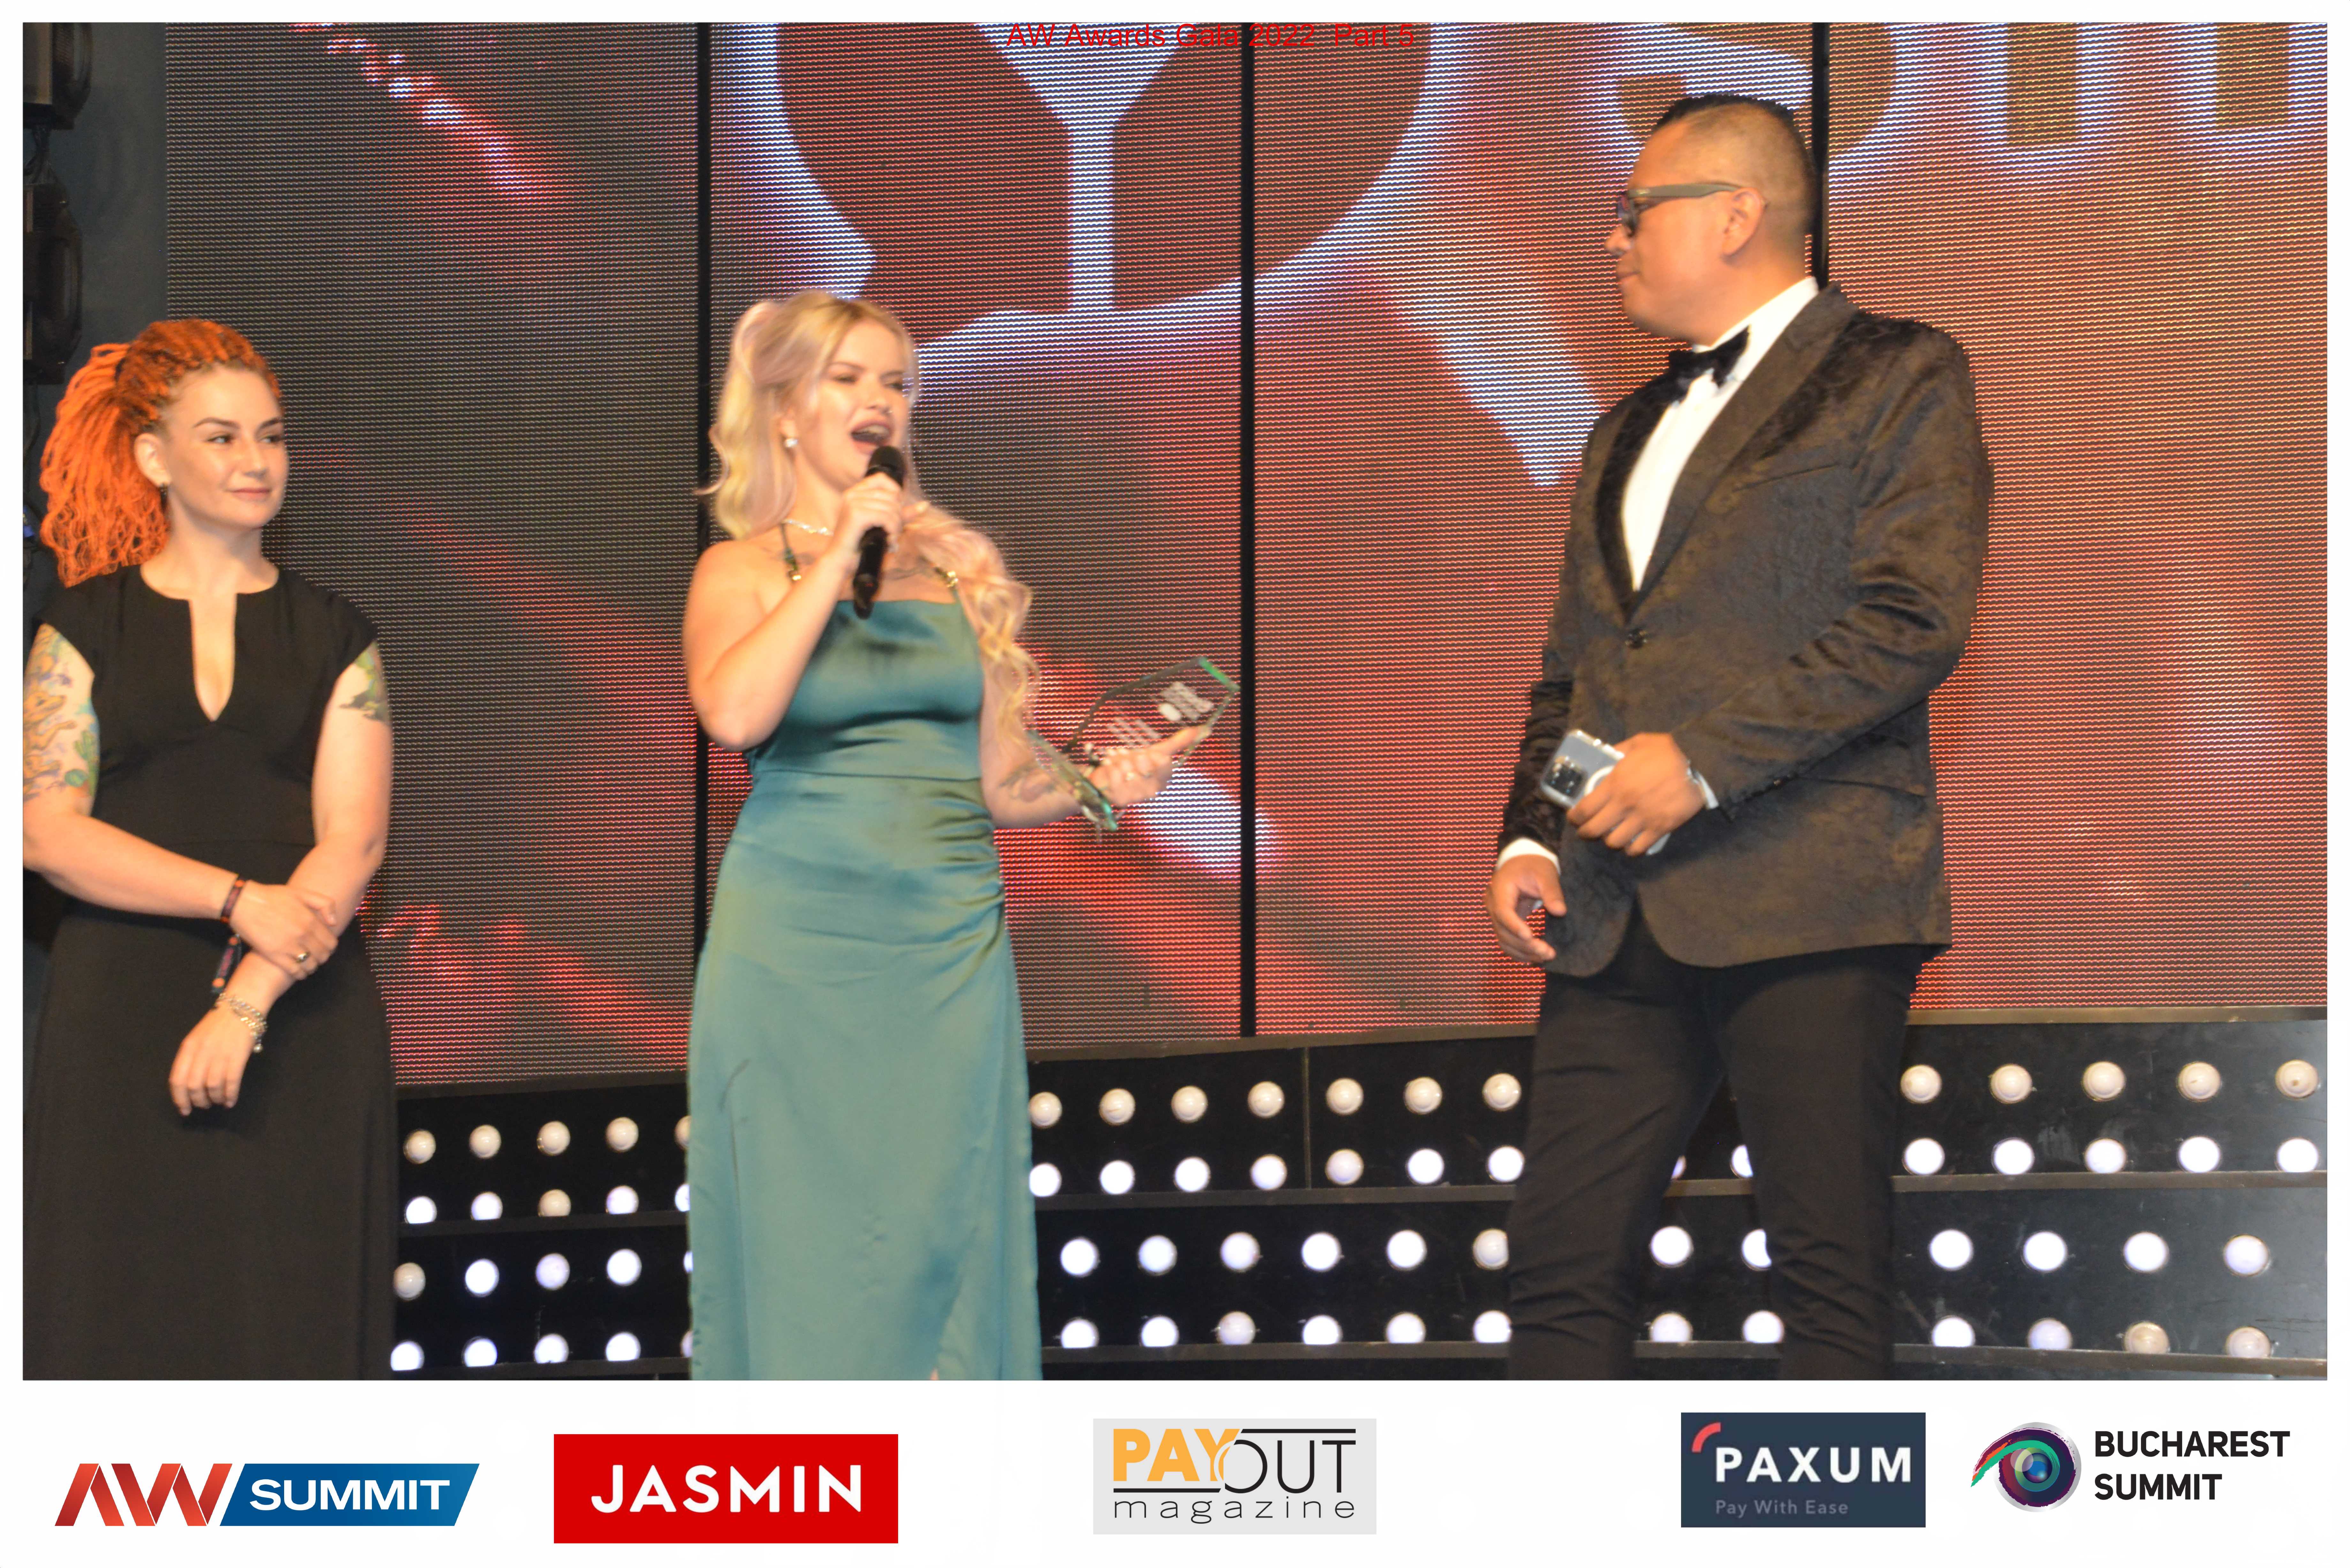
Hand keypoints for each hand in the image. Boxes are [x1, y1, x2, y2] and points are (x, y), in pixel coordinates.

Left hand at [169, 1003, 261, 1113]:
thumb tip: (190, 1085)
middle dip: (198, 1101)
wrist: (242, 1006)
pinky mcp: (238, 1055)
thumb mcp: (197, 1038)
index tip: (184, 1109)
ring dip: (215, 1099)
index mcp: (188, 1047)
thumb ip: (191, 1058)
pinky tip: (230, 1101)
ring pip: (212, 1086)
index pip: (177, 1079)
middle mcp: (202, 1052)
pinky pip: (232, 1081)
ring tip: (218, 1102)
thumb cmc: (219, 1023)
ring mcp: (220, 1053)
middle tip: (204, 1106)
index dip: (179, 1098)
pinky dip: (230, 1095)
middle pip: (194, 1086)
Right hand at [228, 882, 337, 980]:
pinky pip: (294, 971)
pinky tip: (299, 972)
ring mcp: (288, 946)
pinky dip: (300, 974)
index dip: (330, 947)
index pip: (331, 943)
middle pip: (322, 955)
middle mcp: (302, 935)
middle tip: (318, 956)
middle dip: (323, 957)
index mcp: (310, 921)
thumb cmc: (272, 896)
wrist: (243, 903)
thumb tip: (333, 922)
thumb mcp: (302, 892)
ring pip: (310, 965)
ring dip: (312, 967)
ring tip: (309, 964)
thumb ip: (324, 904)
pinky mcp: (274, 955)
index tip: (326, 947)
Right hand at [818, 472, 916, 571]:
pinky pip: (886, 517)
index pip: (882, 478)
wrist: (841, 561)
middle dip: (898, 516)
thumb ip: (901, 513)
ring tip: (890, 539)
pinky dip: (891, 530)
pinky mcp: (856, 514)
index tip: (895, 513)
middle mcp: (852, 494)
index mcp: (856, 492)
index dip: (896, 493)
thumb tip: (924, 505)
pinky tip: (888, 541)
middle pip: (891, 495)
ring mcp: (853, 502)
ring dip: (896, 526)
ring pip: (891, 507)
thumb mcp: (883, 524)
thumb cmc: (861, 544)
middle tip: (893, 533)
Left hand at [1087, 727, 1200, 808]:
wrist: (1110, 779)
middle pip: (1144, 763)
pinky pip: (1115, 775)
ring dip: (1120, 759)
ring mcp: (1137, 796)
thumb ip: (1178, 743)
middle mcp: (1153, 791)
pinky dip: (1110, 766)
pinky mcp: (1121, 799)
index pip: (1165, 763)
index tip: (1146, 753)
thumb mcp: (1157, 752)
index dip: (1153, 755)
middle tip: (1127, 755)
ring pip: (1128, 769)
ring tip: (1116, 759)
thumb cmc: (1135, 766)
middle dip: (1133, 755)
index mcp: (1164, 779)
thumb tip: (1199, 730)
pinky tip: (1109, 764)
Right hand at [1489, 851, 1564, 963]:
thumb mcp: (1545, 873)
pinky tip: (1535, 957)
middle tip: (1548, 953)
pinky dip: (1519, 952)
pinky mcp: (1503, 923)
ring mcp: (1495, 915)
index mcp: (1500, 889)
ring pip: (1503, 940)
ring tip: (1546, 957)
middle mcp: (1492, 904)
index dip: (1514, 926)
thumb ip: (1552, 892)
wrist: (1523, 862)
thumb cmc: (1534, 866)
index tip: (1530, 937)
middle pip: (1503, 930)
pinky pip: (1507, 941)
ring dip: (1523, 952)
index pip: (1503, 911)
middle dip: (1524, 945)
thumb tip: (1560, 912)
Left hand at [1568, 732, 1703, 855]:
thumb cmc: (1669, 751)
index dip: (1575, 817)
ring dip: (1609, 840)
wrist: (1699, 765)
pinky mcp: (1659, 829)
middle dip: (1586, 832)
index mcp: (1615, 783)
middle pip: (1594, 830)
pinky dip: (1630, 849)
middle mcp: (1624, 805)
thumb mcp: (1639, 741)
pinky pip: (1637, 848)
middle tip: (1587, 829)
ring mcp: (1642, 819)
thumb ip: (1619, 750)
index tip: (1574, 817)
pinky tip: (1630, 843)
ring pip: (1614, 842)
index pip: (1584, 809)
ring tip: (1611, 834)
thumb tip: (1607, 756)